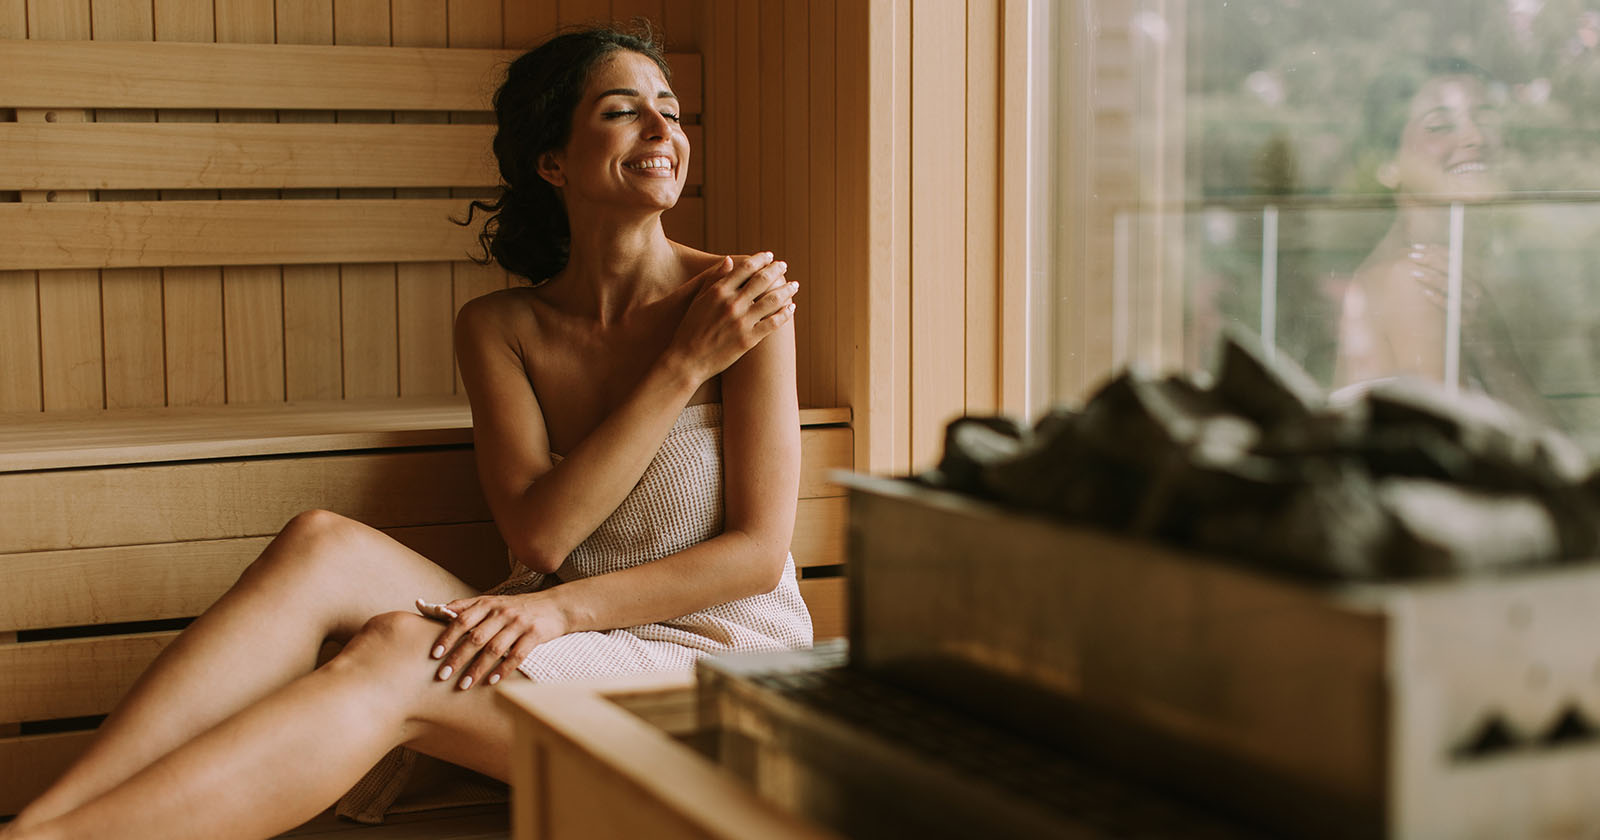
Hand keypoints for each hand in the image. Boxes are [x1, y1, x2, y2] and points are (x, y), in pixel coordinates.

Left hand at [427, 592, 567, 689]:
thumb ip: (466, 607)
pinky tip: (492, 682)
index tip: (435, 654)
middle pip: (475, 637)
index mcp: (488, 604)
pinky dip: (503, 669)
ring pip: (494, 649)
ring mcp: (519, 623)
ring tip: (463, 685)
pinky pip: (517, 655)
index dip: (447, 637)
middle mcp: (502, 612)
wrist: (556, 606)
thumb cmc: (518, 607)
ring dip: (477, 669)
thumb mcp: (492, 601)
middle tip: (442, 676)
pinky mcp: (535, 634)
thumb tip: (438, 611)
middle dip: (457, 658)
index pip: (462, 620)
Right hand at [667, 251, 796, 383]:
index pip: (745, 267)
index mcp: (718, 291)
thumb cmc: (690, 329)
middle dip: (776, 270)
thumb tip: (729, 259)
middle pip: (762, 280)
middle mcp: (732, 304)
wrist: (687, 360)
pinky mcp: (749, 339)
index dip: (760, 259)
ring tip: (794, 285)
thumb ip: (714, 279)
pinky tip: (791, 308)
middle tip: (784, 266)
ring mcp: (741, 322)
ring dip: (787, 290)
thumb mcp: (698, 300)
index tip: (769, 256)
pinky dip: (785, 313)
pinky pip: (773, 323)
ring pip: (772, 300)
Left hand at [1393, 242, 1481, 315]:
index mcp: (1475, 278)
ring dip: (1433, 278)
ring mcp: (1474, 304)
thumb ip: (1442, 275)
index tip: (1416, 247)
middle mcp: (1477, 288)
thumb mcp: (1451, 292)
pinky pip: (1453, 307)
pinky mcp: (1468, 321)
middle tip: (1411, 255)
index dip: (1437, 250)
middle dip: (1432, 260)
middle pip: (1456, 269)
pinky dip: (1438, 298)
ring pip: (1455, 286)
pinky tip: (1424, 292)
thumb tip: (1420, 253)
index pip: (1457, 257)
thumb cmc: (1453, 312)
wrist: (1472, 341)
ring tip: (1414, 272)